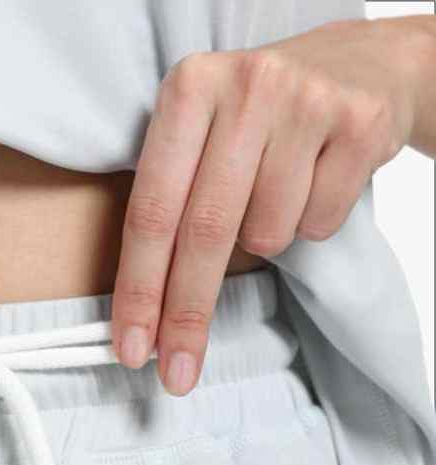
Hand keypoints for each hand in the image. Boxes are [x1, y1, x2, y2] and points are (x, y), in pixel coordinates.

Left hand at [110, 16, 420, 395]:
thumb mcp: (201, 133)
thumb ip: (168, 202)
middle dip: (186, 315)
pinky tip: (314, 182)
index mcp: (188, 91)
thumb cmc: (259, 120)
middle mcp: (244, 88)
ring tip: (275, 195)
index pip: (150, 213)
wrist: (360, 64)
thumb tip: (145, 318)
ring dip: (266, 242)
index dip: (138, 290)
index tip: (130, 349)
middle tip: (176, 372)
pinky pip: (318, 223)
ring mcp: (306, 101)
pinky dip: (310, 224)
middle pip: (203, 234)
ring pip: (268, 233)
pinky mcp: (360, 123)